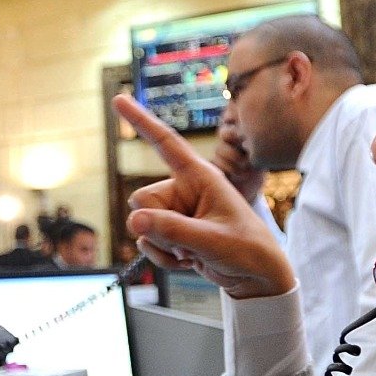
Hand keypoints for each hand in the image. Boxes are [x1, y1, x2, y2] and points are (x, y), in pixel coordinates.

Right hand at [113, 94, 294, 299]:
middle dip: (156, 225)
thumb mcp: (210, 240)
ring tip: (194, 252)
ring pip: (141, 225)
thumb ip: (171, 230)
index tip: (118, 99)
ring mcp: (176, 212)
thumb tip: (134, 221)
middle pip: (141, 199)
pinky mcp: (172, 232)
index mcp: (199, 176)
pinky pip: (148, 241)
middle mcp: (183, 190)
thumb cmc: (245, 249)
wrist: (256, 276)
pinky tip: (189, 261)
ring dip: (163, 246)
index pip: (165, 143)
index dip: (140, 121)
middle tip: (189, 242)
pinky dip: (164, 257)